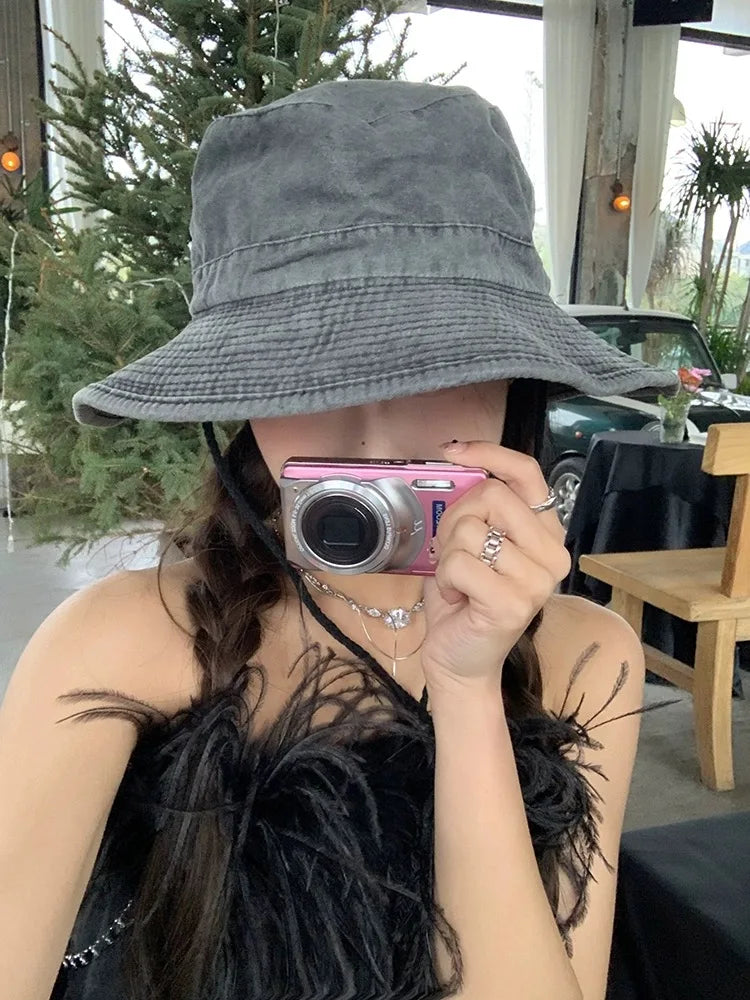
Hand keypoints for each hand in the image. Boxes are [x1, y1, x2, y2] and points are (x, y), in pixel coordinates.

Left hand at [421, 441, 570, 688]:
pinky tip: (458, 598)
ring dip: (448, 555)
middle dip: (456, 519)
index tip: (454, 450)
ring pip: (470, 529)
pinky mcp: (516, 603)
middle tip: (454, 554)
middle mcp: (553, 554)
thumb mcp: (471, 543)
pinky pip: (460, 562)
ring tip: (460, 582)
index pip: (527, 474)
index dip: (490, 453)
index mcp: (546, 533)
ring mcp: (539, 581)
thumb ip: (477, 509)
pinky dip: (446, 578)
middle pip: (491, 495)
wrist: (459, 660)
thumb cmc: (464, 599)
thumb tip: (460, 463)